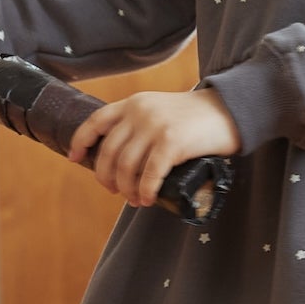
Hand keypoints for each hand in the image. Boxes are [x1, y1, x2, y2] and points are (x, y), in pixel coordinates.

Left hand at [68, 87, 240, 206]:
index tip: (74, 158)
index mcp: (133, 103)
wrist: (230, 110)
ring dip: (127, 189)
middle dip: (107, 177)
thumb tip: (122, 160)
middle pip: (109, 152)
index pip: (95, 121)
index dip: (80, 141)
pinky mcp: (172, 142)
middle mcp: (139, 112)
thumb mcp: (160, 110)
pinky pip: (149, 175)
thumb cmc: (196, 117)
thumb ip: (140, 125)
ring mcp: (155, 126)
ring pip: (126, 167)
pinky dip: (145, 191)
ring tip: (136, 199)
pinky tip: (147, 199)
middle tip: (115, 191)